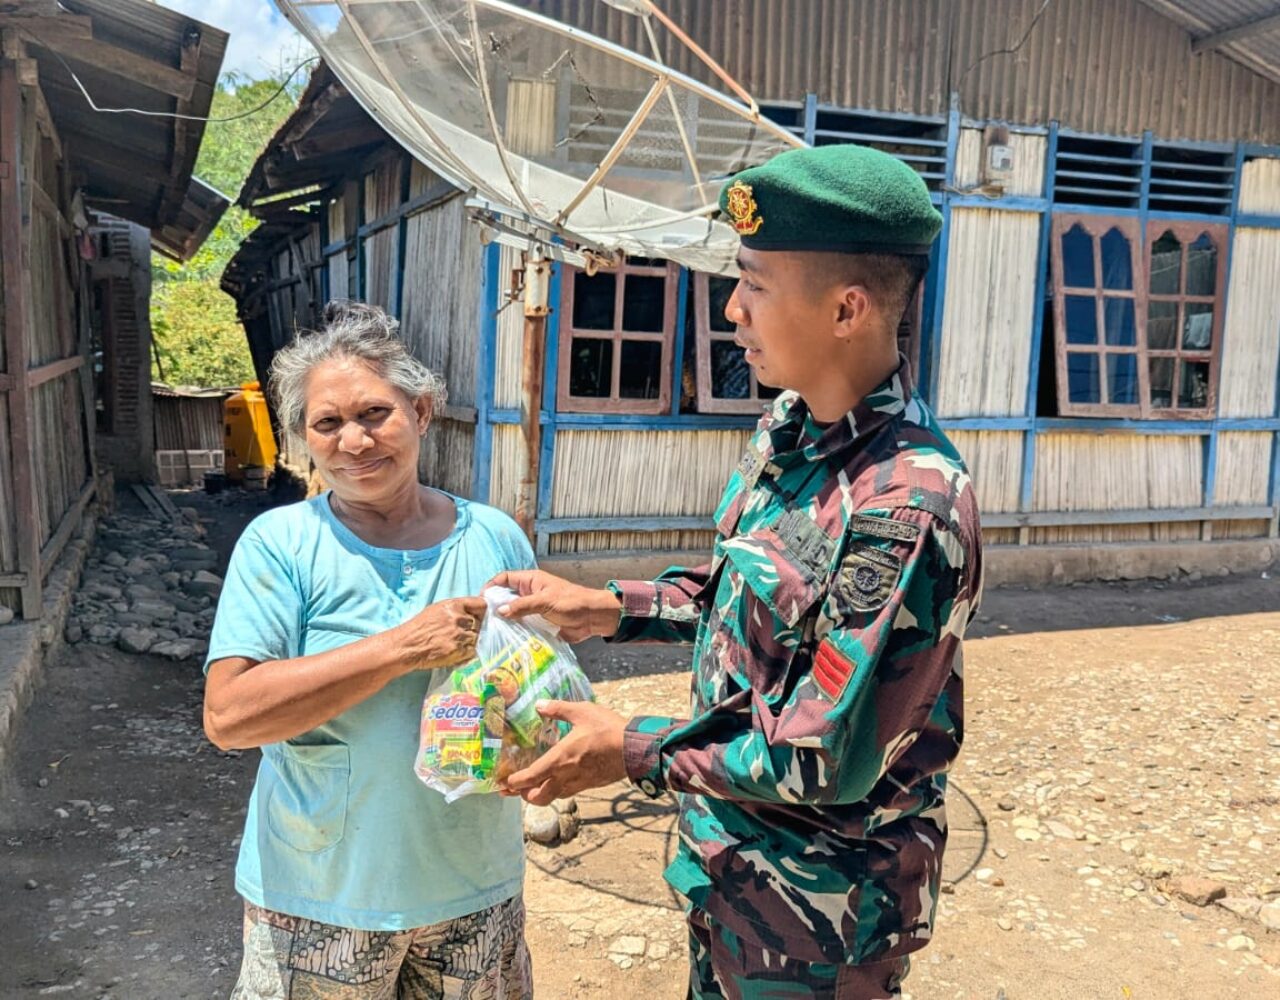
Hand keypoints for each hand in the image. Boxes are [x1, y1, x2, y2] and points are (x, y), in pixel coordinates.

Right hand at [396, 596, 486, 671]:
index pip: (481, 604)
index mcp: (454, 605)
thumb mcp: (437, 609)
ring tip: (456, 642)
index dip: (482, 610)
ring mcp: (460, 635)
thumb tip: (474, 611)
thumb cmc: (420, 627)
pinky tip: (457, 650)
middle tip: (462, 633)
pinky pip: (473, 650)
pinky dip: (468, 651)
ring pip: (478, 637)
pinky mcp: (460, 650)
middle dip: (474, 627)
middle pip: (480, 622)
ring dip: (471, 640)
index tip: (481, 615)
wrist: (408, 646)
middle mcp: (459, 618)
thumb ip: (457, 608)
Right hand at [486, 570, 621, 641]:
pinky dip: (514, 631)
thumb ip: (522, 606)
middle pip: (505, 597)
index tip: (481, 600)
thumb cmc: (572, 603)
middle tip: (483, 620)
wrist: (593, 618)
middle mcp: (529, 593)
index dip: (491, 586)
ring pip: (512, 613)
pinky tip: (506, 640)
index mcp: (530, 581)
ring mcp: (533, 609)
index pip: (504, 578)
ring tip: (491, 632)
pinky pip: (522, 626)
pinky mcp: (538, 623)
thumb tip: (500, 611)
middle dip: (495, 606)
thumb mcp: (545, 601)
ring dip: (504, 621)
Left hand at [499, 700, 627, 805]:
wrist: (633, 749)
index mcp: (558, 760)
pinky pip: (568, 793)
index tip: (503, 783)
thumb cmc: (606, 729)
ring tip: (534, 787)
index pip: (529, 778)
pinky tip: (558, 781)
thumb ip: (558, 709)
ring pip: (553, 797)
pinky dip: (557, 791)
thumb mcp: (581, 712)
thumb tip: (539, 705)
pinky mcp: (590, 785)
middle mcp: (565, 777)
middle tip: (516, 789)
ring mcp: (578, 784)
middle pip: (538, 797)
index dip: (513, 783)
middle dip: (524, 795)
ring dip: (540, 795)